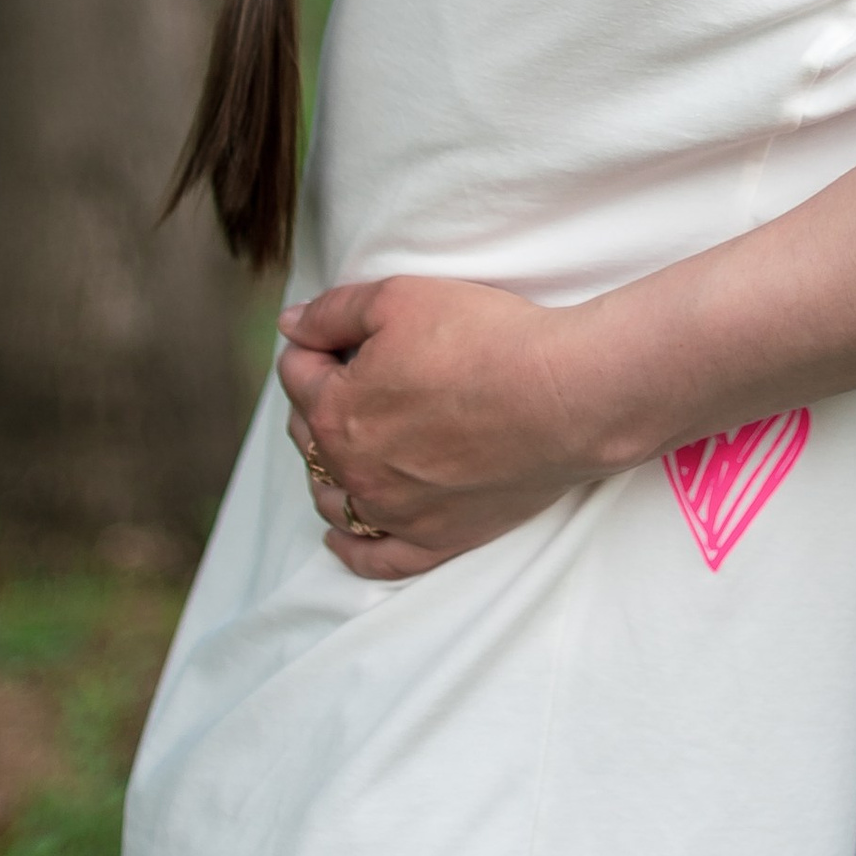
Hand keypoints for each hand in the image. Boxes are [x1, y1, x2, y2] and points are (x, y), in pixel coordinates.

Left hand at [276, 277, 612, 579]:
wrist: (566, 395)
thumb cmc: (486, 339)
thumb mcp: (399, 298)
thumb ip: (332, 312)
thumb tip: (289, 326)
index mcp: (336, 411)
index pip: (297, 373)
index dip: (315, 344)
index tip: (341, 334)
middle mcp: (355, 471)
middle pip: (308, 435)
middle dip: (317, 400)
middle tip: (351, 374)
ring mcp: (394, 512)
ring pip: (332, 499)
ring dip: (326, 467)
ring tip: (342, 441)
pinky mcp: (436, 539)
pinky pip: (377, 558)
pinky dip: (351, 548)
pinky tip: (339, 536)